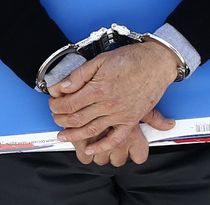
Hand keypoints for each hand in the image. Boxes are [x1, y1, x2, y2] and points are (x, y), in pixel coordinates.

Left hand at [48, 41, 180, 160]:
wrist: (157, 63)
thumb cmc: (131, 59)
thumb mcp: (101, 60)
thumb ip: (80, 75)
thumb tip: (63, 87)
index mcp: (99, 88)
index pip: (70, 103)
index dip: (56, 105)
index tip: (52, 103)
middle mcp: (108, 104)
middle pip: (77, 118)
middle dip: (61, 119)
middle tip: (55, 117)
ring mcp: (120, 114)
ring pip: (91, 130)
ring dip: (74, 135)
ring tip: (63, 136)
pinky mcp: (131, 120)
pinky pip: (115, 138)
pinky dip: (101, 146)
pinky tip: (89, 149)